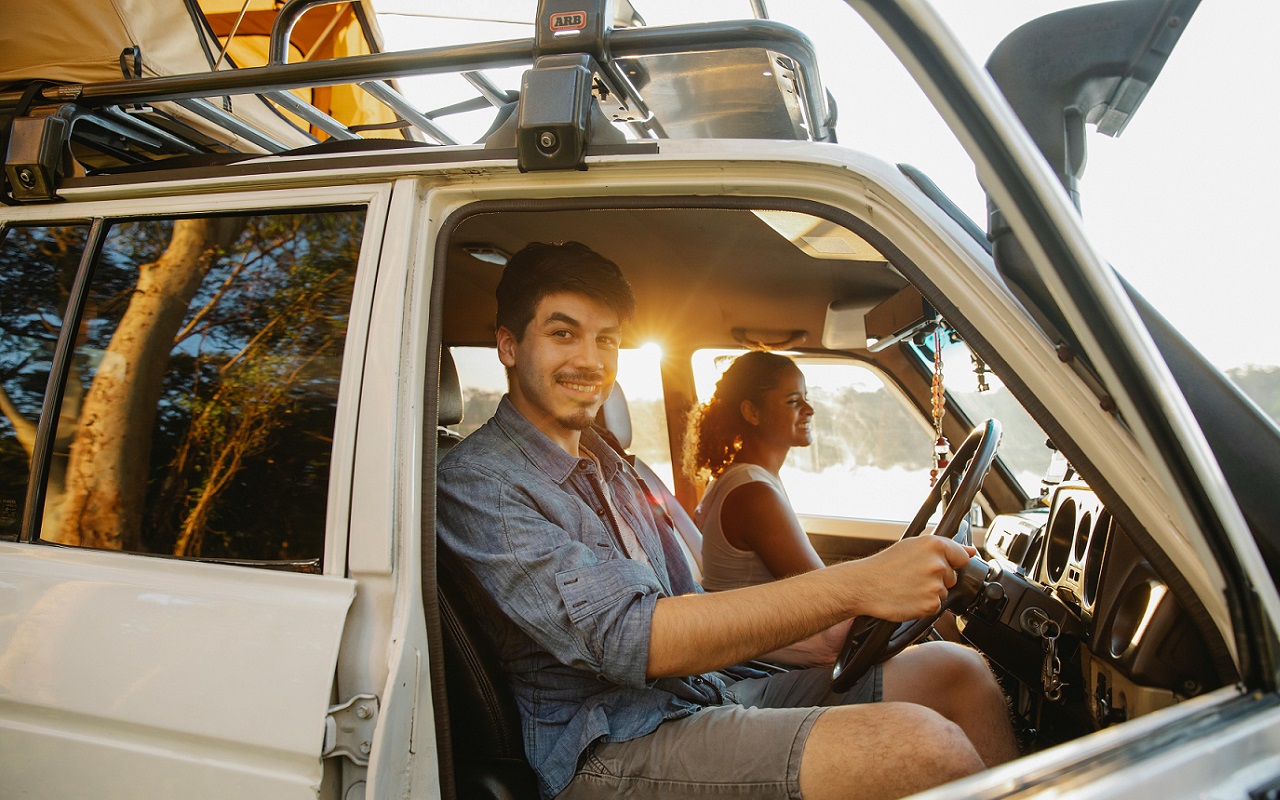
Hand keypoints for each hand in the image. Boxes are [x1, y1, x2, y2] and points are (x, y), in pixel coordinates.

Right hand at [851, 536, 975, 621]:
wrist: (865, 586)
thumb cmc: (884, 566)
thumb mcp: (912, 546)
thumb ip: (945, 547)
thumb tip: (970, 552)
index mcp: (934, 545)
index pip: (961, 556)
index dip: (949, 562)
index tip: (934, 566)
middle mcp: (937, 564)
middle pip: (953, 576)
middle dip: (938, 578)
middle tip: (914, 576)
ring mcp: (935, 585)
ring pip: (944, 592)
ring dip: (930, 592)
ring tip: (909, 587)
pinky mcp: (931, 604)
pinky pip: (936, 606)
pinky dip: (924, 605)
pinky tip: (909, 597)